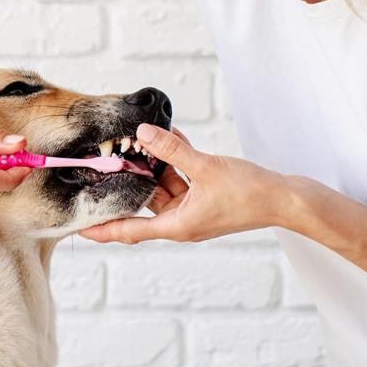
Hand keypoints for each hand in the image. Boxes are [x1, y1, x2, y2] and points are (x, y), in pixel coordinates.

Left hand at [79, 124, 289, 243]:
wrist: (287, 199)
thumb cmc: (252, 193)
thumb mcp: (207, 167)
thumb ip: (173, 151)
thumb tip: (144, 135)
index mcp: (177, 225)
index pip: (129, 231)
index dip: (102, 230)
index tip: (79, 228)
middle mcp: (182, 222)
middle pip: (145, 204)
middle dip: (131, 181)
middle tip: (111, 161)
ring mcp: (195, 212)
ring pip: (164, 189)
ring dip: (157, 167)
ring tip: (145, 143)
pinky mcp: (206, 200)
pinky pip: (182, 182)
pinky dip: (176, 165)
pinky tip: (172, 142)